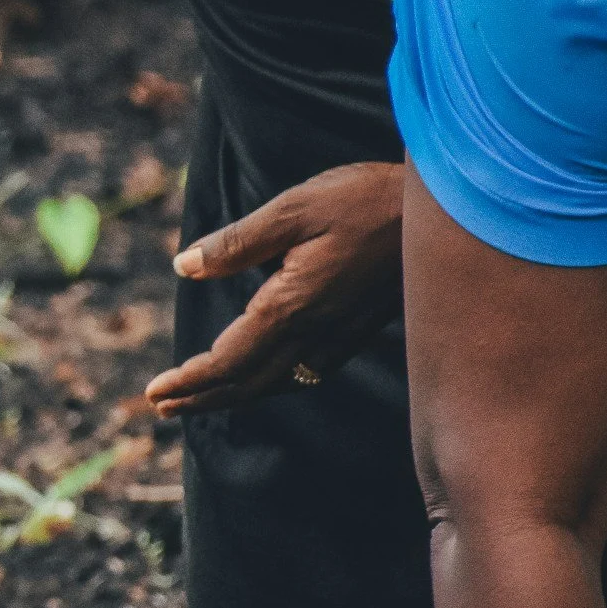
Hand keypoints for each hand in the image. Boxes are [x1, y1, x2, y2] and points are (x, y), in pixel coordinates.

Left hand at [146, 160, 403, 417]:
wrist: (451, 212)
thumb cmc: (367, 200)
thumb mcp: (293, 208)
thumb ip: (236, 243)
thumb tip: (184, 267)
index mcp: (291, 306)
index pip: (227, 361)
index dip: (189, 381)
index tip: (155, 393)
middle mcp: (315, 332)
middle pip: (247, 383)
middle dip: (202, 398)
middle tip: (162, 407)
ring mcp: (341, 335)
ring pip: (277, 383)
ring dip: (234, 395)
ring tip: (201, 399)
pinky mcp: (359, 329)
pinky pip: (306, 372)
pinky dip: (271, 383)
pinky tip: (264, 375)